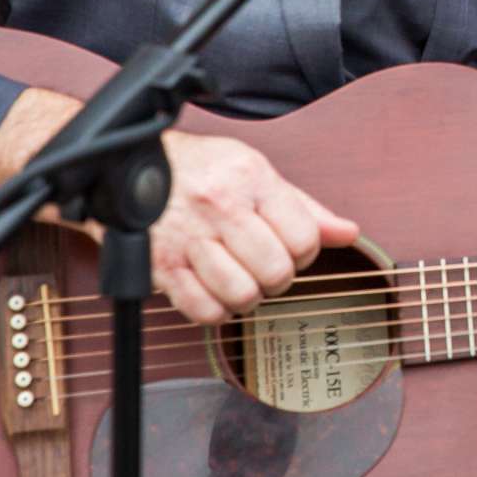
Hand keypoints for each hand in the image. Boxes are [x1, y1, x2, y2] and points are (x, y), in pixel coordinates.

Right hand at [139, 130, 359, 324]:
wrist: (128, 166)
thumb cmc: (199, 169)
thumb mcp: (255, 172)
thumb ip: (303, 207)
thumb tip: (348, 232)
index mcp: (250, 178)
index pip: (304, 237)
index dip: (305, 252)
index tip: (291, 249)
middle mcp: (219, 207)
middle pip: (275, 270)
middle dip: (278, 278)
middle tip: (266, 268)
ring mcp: (187, 238)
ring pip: (242, 293)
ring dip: (248, 297)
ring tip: (240, 280)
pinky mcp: (160, 266)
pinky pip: (203, 310)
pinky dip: (216, 311)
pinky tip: (215, 292)